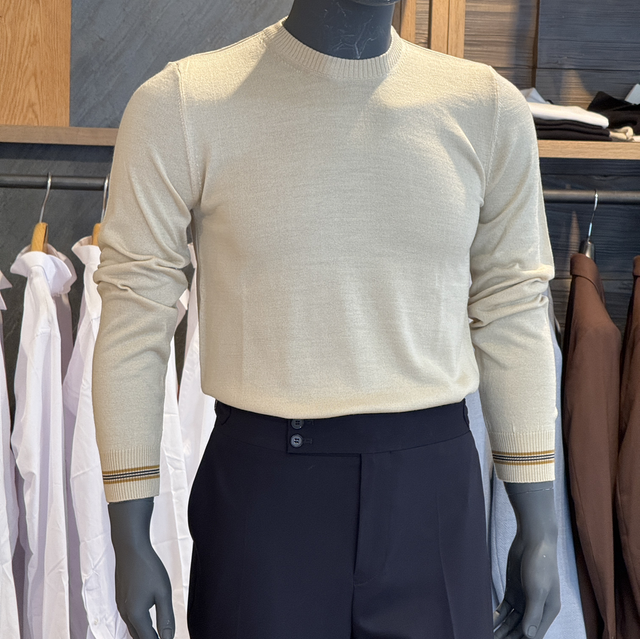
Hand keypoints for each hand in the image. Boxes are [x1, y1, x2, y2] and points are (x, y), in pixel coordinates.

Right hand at [108, 498, 174, 638]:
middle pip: (139, 636)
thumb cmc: (148, 567)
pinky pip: (129, 617)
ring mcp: (120, 606)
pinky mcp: (120, 598)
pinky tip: (146, 620)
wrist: (130, 547)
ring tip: (157, 633)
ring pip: (133, 628)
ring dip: (144, 633)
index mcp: (136, 615)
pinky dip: (139, 623)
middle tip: (165, 637)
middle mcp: (125, 613)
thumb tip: (169, 638)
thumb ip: (166, 617)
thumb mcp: (163, 592)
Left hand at [493, 482, 560, 638]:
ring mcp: (524, 599)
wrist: (534, 539)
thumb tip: (529, 636)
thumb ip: (533, 613)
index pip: (534, 635)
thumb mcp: (537, 590)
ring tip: (487, 636)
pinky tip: (488, 623)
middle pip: (521, 631)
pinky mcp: (514, 590)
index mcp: (548, 612)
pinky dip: (498, 617)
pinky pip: (505, 609)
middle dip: (509, 637)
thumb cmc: (540, 563)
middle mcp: (537, 608)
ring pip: (512, 622)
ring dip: (501, 630)